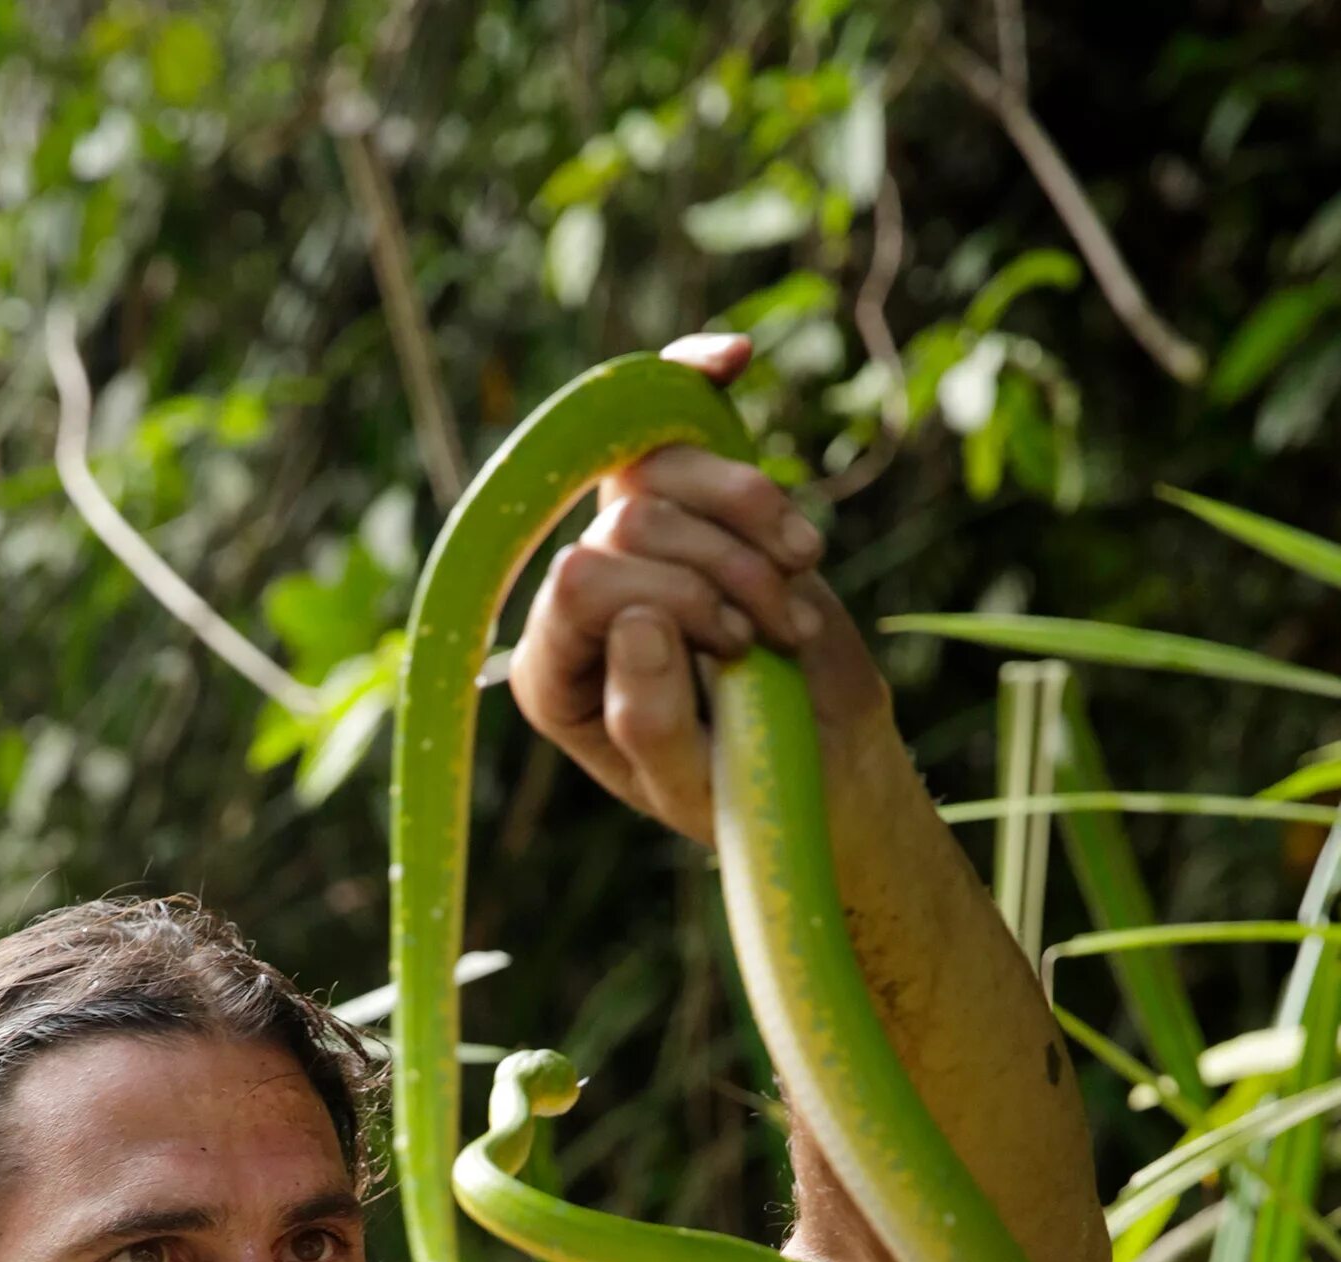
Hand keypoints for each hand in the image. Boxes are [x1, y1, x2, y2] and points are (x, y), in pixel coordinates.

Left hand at [507, 332, 890, 846]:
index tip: (737, 643)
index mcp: (554, 671)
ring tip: (800, 576)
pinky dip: (700, 382)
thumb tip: (637, 619)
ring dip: (751, 514)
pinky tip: (734, 361)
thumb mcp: (694, 785)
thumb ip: (649, 721)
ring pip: (663, 468)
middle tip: (781, 632)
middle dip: (721, 568)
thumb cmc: (744, 790)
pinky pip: (670, 415)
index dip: (667, 597)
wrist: (819, 760)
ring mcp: (629, 540)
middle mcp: (578, 596)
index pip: (581, 586)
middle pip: (629, 520)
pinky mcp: (685, 500)